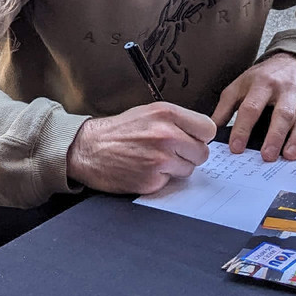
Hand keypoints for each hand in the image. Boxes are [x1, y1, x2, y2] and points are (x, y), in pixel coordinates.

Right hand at [66, 102, 215, 194]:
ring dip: (175, 168)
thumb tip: (200, 133)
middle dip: (189, 155)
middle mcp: (166, 135)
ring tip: (154, 159)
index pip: (208, 129)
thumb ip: (176, 120)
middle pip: (203, 152)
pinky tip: (144, 169)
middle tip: (170, 152)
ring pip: (189, 169)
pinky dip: (160, 179)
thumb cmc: (116, 132)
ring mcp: (160, 159)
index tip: (191, 139)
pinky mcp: (153, 179)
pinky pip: (171, 182)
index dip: (199, 136)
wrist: (87, 149)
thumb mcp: (147, 113)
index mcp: (166, 114)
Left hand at [211, 52, 295, 161]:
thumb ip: (225, 108)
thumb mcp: (240, 86)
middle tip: (267, 156)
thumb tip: (211, 130)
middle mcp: (284, 89)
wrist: (292, 60)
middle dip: (274, 136)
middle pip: (281, 114)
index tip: (236, 147)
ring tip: (288, 156)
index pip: (251, 108)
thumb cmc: (263, 77)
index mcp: (261, 84)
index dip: (243, 129)